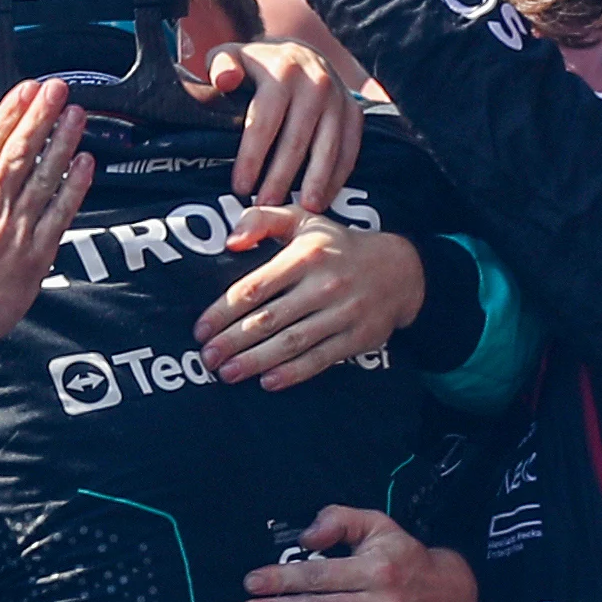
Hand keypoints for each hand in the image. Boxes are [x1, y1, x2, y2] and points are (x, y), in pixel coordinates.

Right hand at [0, 79, 94, 402]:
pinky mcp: (36, 253)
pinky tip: (86, 162)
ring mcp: (17, 229)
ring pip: (45, 176)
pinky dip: (75, 186)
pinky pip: (60, 212)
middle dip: (41, 115)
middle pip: (21, 151)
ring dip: (62, 141)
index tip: (26, 89)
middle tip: (58, 88)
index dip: (10, 113)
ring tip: (76, 114)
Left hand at [195, 210, 419, 389]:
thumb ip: (261, 220)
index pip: (254, 287)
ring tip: (227, 374)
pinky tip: (268, 382)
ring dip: (255, 361)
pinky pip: (320, 359)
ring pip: (291, 342)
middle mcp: (324, 285)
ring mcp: (343, 313)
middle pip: (268, 319)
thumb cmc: (337, 245)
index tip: (201, 329)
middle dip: (232, 341)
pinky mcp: (358, 337)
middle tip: (207, 357)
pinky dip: (293, 373)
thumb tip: (229, 242)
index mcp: (305, 254)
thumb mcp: (303, 220)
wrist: (400, 269)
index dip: (223, 311)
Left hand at [200, 39, 360, 209]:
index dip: (251, 157)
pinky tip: (323, 198)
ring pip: (327, 148)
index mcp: (281, 72)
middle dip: (280, 178)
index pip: (264, 122)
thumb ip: (221, 67)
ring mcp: (338, 98)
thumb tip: (225, 79)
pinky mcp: (354, 111)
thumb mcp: (231, 57)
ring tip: (301, 210)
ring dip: (314, 183)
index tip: (240, 188)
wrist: (300, 53)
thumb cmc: (256, 66)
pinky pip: (349, 150)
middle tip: (266, 207)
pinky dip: (337, 177)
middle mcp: (315, 83)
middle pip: (296, 141)